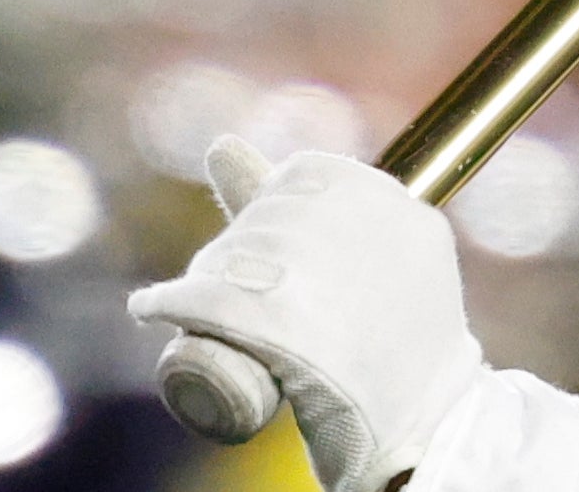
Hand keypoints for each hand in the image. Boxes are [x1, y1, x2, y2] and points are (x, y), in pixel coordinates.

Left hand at [132, 141, 484, 491]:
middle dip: (240, 250)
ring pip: (237, 255)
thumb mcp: (378, 258)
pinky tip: (153, 308)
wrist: (426, 434)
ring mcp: (332, 276)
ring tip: (207, 314)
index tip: (273, 250)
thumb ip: (314, 200)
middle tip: (242, 295)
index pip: (304, 177)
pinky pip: (215, 301)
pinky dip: (177, 303)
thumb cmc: (397, 346)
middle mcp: (372, 229)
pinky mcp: (293, 328)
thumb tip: (217, 145)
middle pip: (269, 219)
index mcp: (400, 209)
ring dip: (209, 280)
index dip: (274, 210)